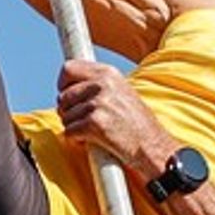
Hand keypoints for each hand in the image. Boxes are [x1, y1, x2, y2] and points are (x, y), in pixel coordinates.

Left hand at [55, 58, 176, 173]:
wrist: (151, 146)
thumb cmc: (137, 123)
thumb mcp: (121, 91)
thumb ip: (97, 84)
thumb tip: (68, 86)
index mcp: (108, 73)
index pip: (69, 68)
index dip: (63, 83)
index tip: (66, 93)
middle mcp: (102, 85)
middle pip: (63, 95)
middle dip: (67, 110)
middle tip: (82, 119)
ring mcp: (98, 104)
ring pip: (64, 115)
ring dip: (73, 126)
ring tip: (93, 130)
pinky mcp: (94, 124)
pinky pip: (69, 131)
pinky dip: (76, 139)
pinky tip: (92, 140)